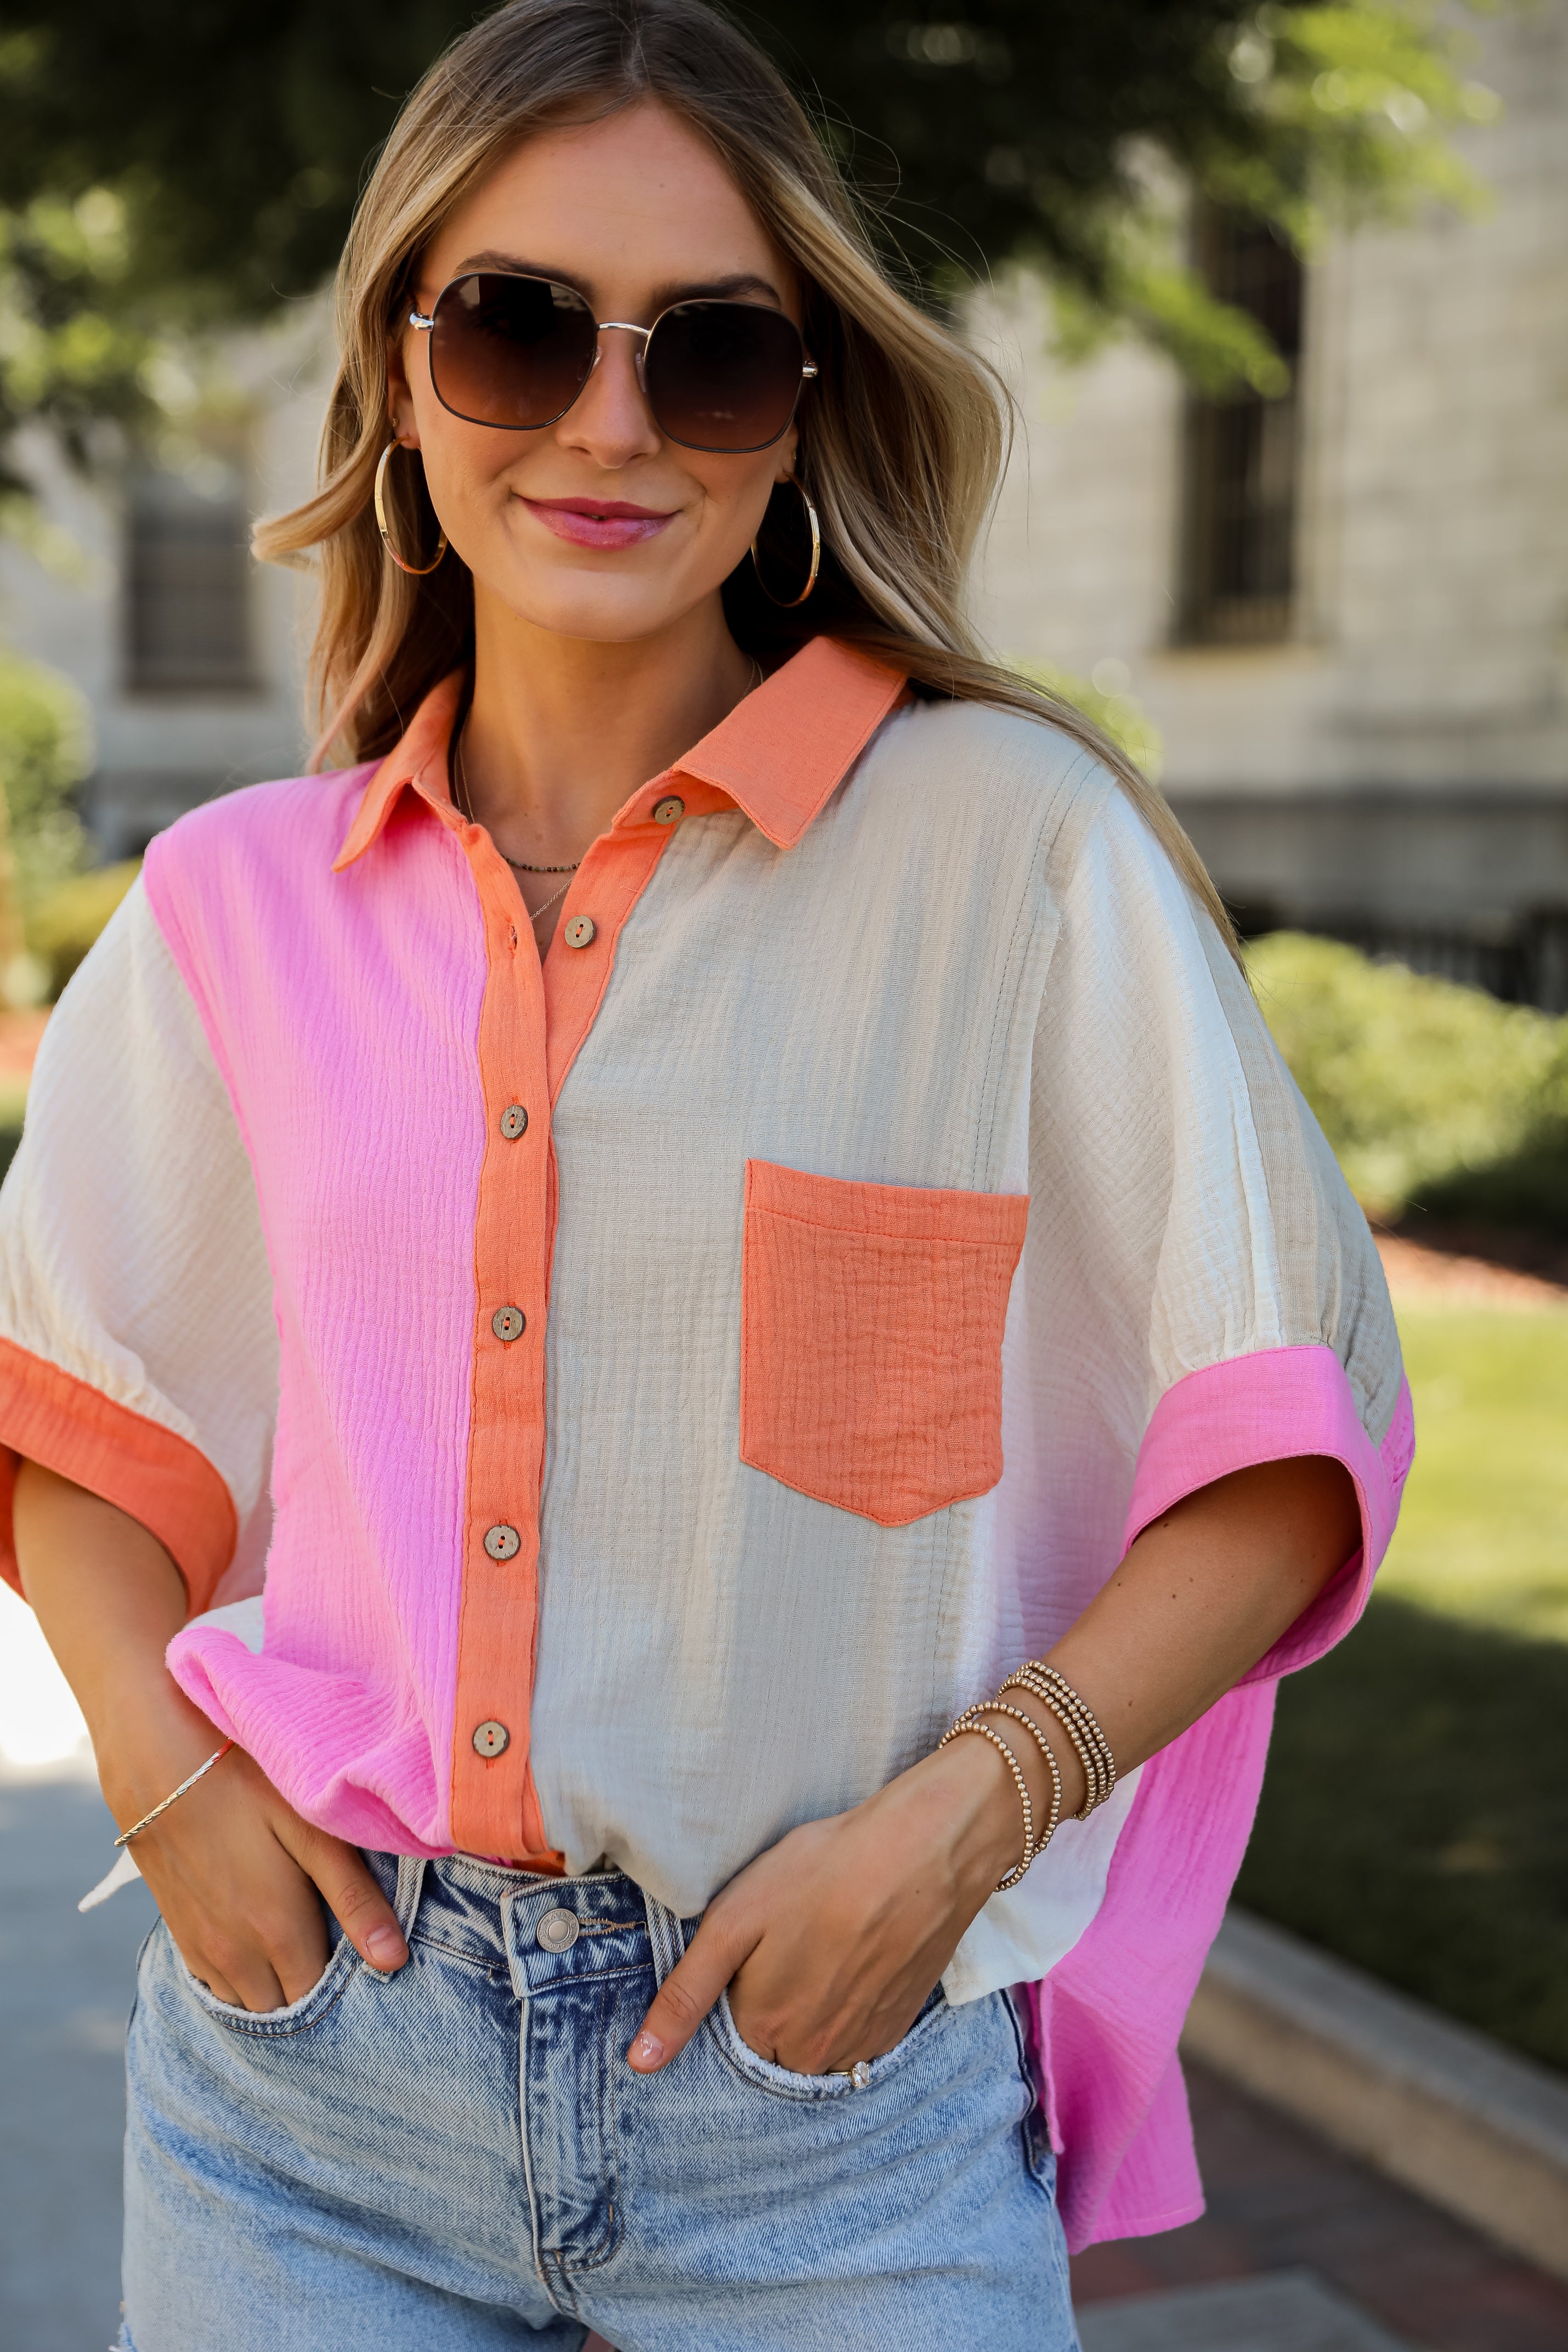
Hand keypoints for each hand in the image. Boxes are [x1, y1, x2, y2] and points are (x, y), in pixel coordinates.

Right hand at [105, 1709, 407, 2012]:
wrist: (157, 1767)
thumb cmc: (247, 1788)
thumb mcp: (311, 1832)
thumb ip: (354, 1897)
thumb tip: (394, 1959)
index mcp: (278, 1933)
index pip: (322, 2000)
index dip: (349, 1989)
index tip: (367, 1963)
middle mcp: (237, 1958)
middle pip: (287, 2009)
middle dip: (315, 1993)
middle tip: (340, 1952)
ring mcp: (203, 1952)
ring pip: (250, 2004)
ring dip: (278, 1990)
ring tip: (304, 1948)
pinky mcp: (181, 1939)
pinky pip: (219, 1988)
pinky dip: (245, 1980)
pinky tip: (262, 1944)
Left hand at [626, 1732, 1024, 2077]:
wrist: (923, 1852)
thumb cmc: (822, 1874)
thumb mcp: (734, 1922)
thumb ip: (685, 1995)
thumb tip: (639, 2063)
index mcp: (764, 2030)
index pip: (725, 2031)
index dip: (734, 1984)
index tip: (753, 1946)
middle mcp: (813, 2056)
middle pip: (769, 2042)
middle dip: (770, 1999)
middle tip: (791, 1937)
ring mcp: (862, 2046)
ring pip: (814, 2042)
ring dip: (811, 2005)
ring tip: (825, 1943)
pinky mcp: (897, 2028)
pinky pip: (855, 2035)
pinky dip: (849, 2003)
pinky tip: (856, 1955)